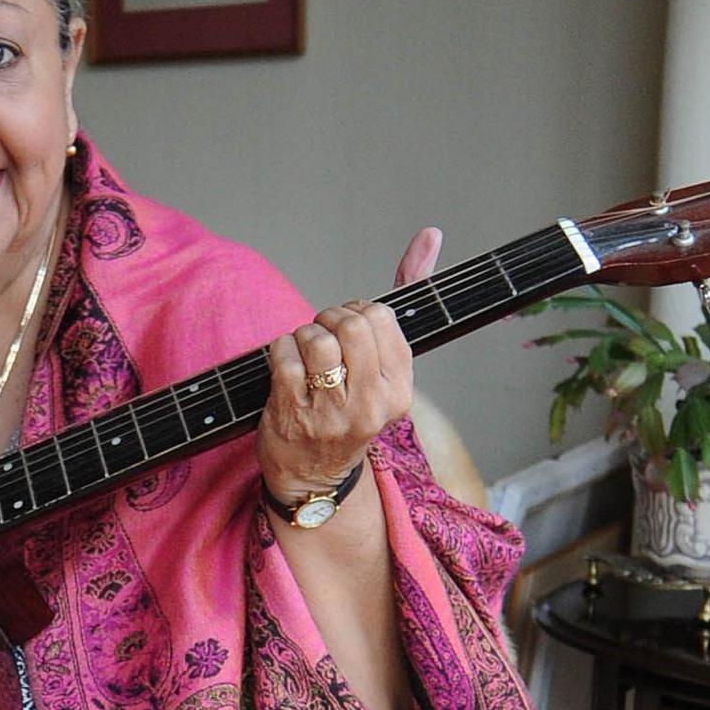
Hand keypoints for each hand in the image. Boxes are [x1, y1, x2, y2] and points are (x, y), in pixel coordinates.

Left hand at [257, 227, 441, 501]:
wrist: (312, 474)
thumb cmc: (350, 408)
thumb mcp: (385, 367)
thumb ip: (408, 294)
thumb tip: (430, 235)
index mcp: (399, 391)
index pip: (382, 319)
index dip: (358, 313)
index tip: (351, 330)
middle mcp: (370, 403)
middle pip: (350, 324)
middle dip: (330, 318)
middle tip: (324, 335)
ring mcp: (330, 411)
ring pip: (316, 337)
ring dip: (303, 335)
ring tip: (305, 354)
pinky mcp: (292, 411)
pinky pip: (283, 352)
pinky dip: (279, 349)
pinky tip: (285, 366)